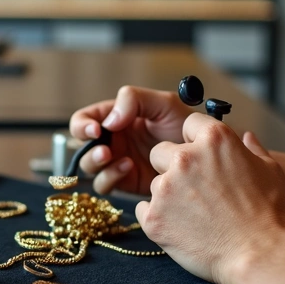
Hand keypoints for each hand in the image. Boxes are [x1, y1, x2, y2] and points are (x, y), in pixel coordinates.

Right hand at [69, 86, 193, 194]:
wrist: (202, 158)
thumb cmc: (186, 126)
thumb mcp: (164, 104)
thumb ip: (134, 100)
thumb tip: (108, 121)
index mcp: (117, 117)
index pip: (85, 119)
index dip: (82, 125)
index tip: (95, 130)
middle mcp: (113, 139)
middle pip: (81, 145)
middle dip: (89, 148)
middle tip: (105, 150)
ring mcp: (117, 161)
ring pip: (90, 167)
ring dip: (96, 162)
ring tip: (114, 157)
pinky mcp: (124, 181)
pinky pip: (105, 183)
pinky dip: (110, 176)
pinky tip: (129, 167)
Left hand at [135, 113, 284, 283]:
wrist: (261, 257)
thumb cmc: (270, 215)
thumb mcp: (270, 171)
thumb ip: (253, 149)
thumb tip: (246, 137)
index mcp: (214, 140)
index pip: (189, 124)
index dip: (195, 141)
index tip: (204, 159)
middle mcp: (185, 158)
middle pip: (161, 151)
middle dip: (172, 166)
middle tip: (196, 191)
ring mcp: (165, 188)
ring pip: (154, 183)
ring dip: (168, 195)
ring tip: (196, 216)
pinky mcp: (154, 218)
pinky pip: (144, 209)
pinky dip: (158, 218)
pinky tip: (182, 229)